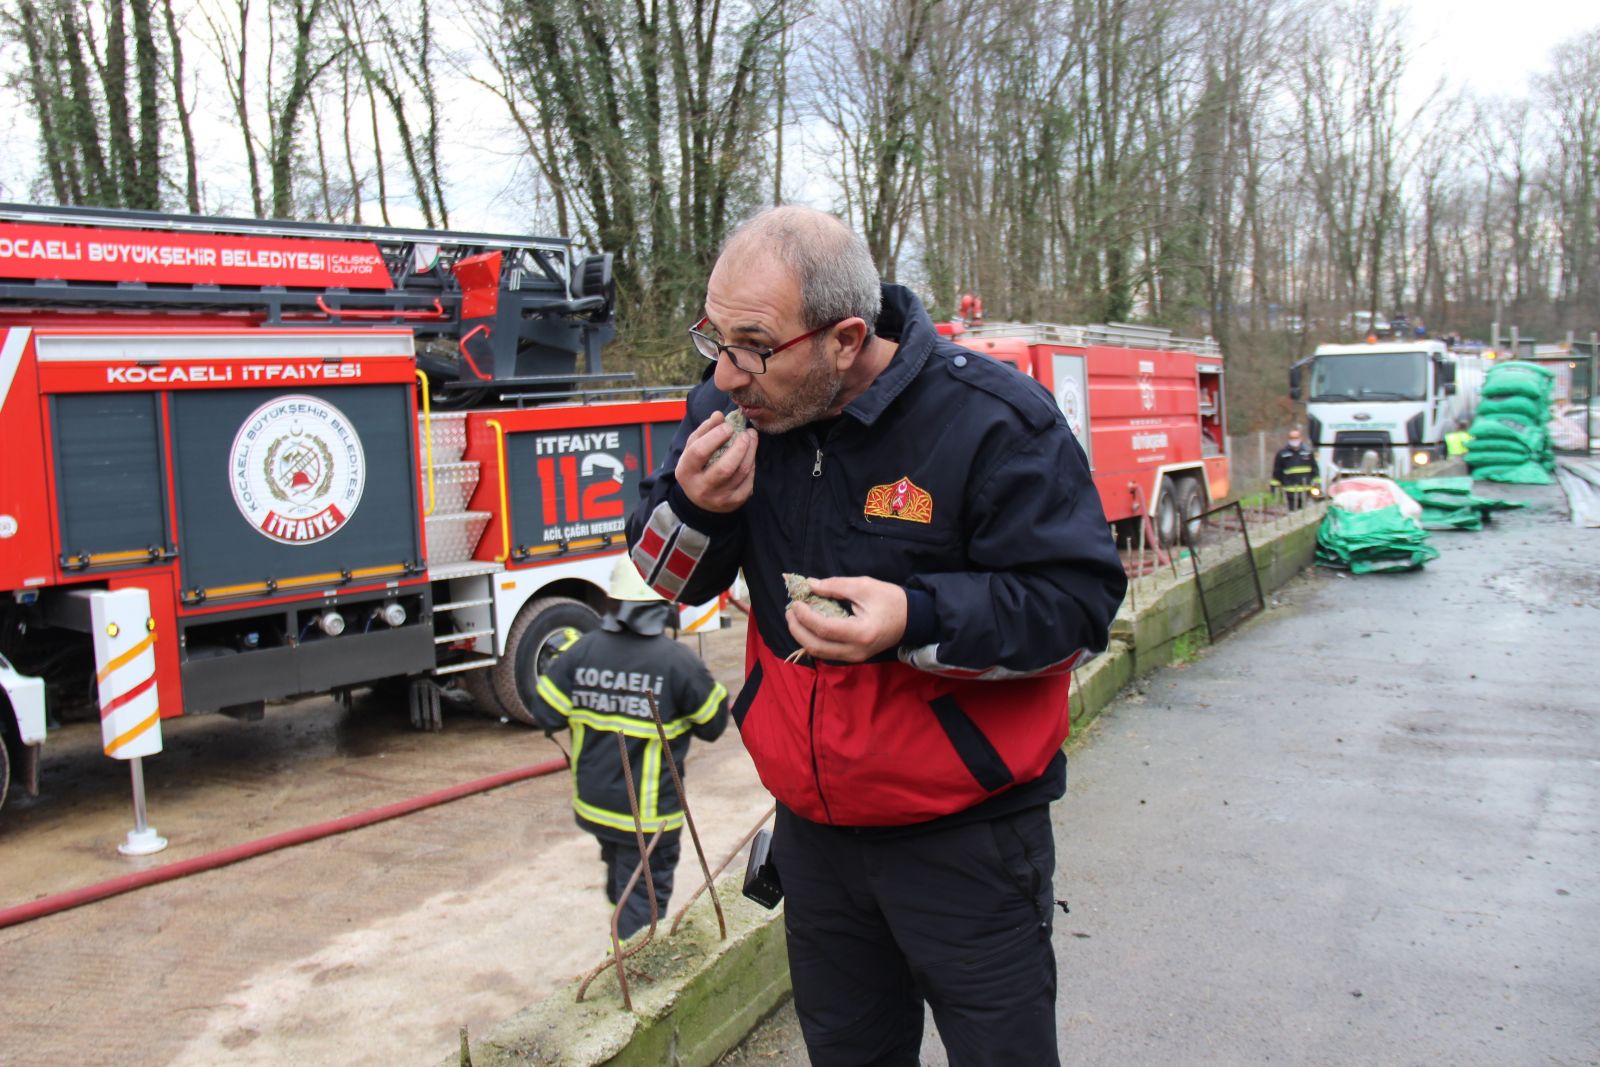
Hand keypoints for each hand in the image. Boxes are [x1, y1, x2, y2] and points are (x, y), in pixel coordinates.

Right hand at [675, 410, 755, 512]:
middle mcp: (701, 488)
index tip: (728, 426)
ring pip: (741, 473)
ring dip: (750, 452)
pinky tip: (751, 455)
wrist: (699, 500)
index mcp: (686, 472)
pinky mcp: (734, 502)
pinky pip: (748, 482)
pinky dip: (752, 465)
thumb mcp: (693, 448)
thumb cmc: (696, 467)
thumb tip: (719, 415)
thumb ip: (704, 430)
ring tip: (751, 438)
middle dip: (739, 447)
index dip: (715, 436)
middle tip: (745, 433)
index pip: (699, 452)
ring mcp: (719, 498)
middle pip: (725, 468)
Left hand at [786, 576, 906, 662]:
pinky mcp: (853, 656)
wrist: (911, 619)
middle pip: (816, 646)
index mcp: (861, 632)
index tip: (796, 602)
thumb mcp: (864, 586)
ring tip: (795, 617)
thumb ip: (835, 586)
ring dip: (802, 635)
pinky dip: (813, 639)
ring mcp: (854, 657)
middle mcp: (856, 651)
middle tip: (790, 610)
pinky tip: (808, 625)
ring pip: (819, 652)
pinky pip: (827, 652)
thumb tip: (810, 584)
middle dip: (797, 629)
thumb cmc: (890, 600)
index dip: (805, 616)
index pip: (824, 628)